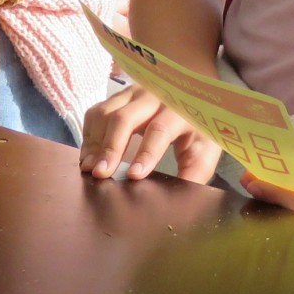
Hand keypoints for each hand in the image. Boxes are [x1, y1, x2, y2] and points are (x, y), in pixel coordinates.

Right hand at [80, 86, 222, 182]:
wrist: (192, 94)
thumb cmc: (197, 127)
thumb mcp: (204, 148)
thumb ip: (194, 172)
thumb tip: (182, 199)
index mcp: (178, 109)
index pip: (159, 129)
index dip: (146, 153)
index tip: (133, 176)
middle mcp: (153, 96)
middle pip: (124, 118)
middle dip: (110, 148)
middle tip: (101, 173)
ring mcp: (132, 93)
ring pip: (105, 113)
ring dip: (95, 143)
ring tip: (91, 168)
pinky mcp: (118, 96)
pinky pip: (96, 112)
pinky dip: (89, 135)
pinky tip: (90, 156)